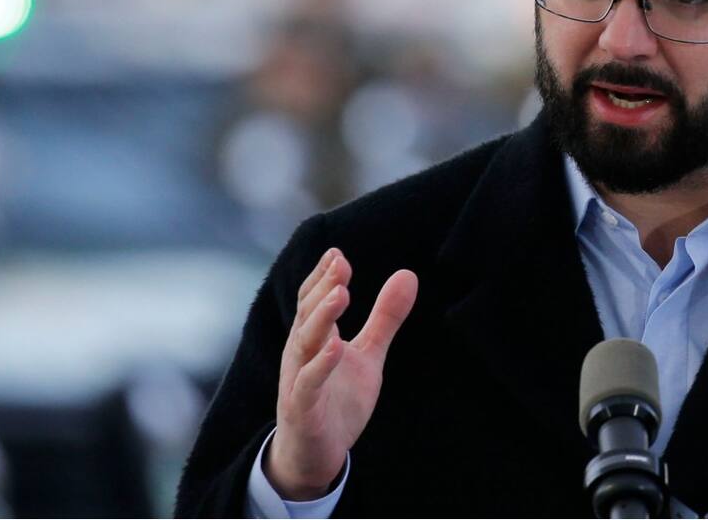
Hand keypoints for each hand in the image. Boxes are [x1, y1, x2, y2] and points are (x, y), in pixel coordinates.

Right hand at [264, 248, 417, 499]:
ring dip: (321, 318)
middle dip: (324, 288)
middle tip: (341, 263)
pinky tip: (336, 346)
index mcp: (314, 338)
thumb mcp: (367, 355)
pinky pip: (309, 384)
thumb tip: (408, 274)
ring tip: (340, 294)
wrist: (314, 454)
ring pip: (305, 343)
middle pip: (308, 315)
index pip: (313, 300)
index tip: (338, 253)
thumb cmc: (336, 399)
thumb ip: (385, 318)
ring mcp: (299, 380)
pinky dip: (320, 364)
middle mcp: (301, 354)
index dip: (323, 276)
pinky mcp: (303, 409)